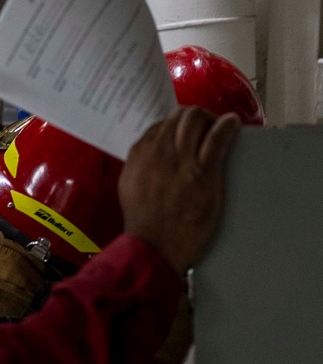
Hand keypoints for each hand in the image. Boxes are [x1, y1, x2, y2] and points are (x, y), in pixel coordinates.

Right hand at [118, 105, 239, 273]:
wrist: (153, 247)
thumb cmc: (142, 222)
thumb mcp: (129, 185)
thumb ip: (140, 164)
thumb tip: (152, 154)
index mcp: (141, 152)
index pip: (163, 124)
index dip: (178, 125)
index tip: (187, 131)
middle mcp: (160, 150)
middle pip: (181, 116)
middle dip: (196, 117)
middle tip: (207, 127)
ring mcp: (182, 160)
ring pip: (196, 120)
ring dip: (211, 119)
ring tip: (220, 125)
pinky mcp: (203, 173)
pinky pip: (216, 139)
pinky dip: (227, 127)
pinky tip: (233, 123)